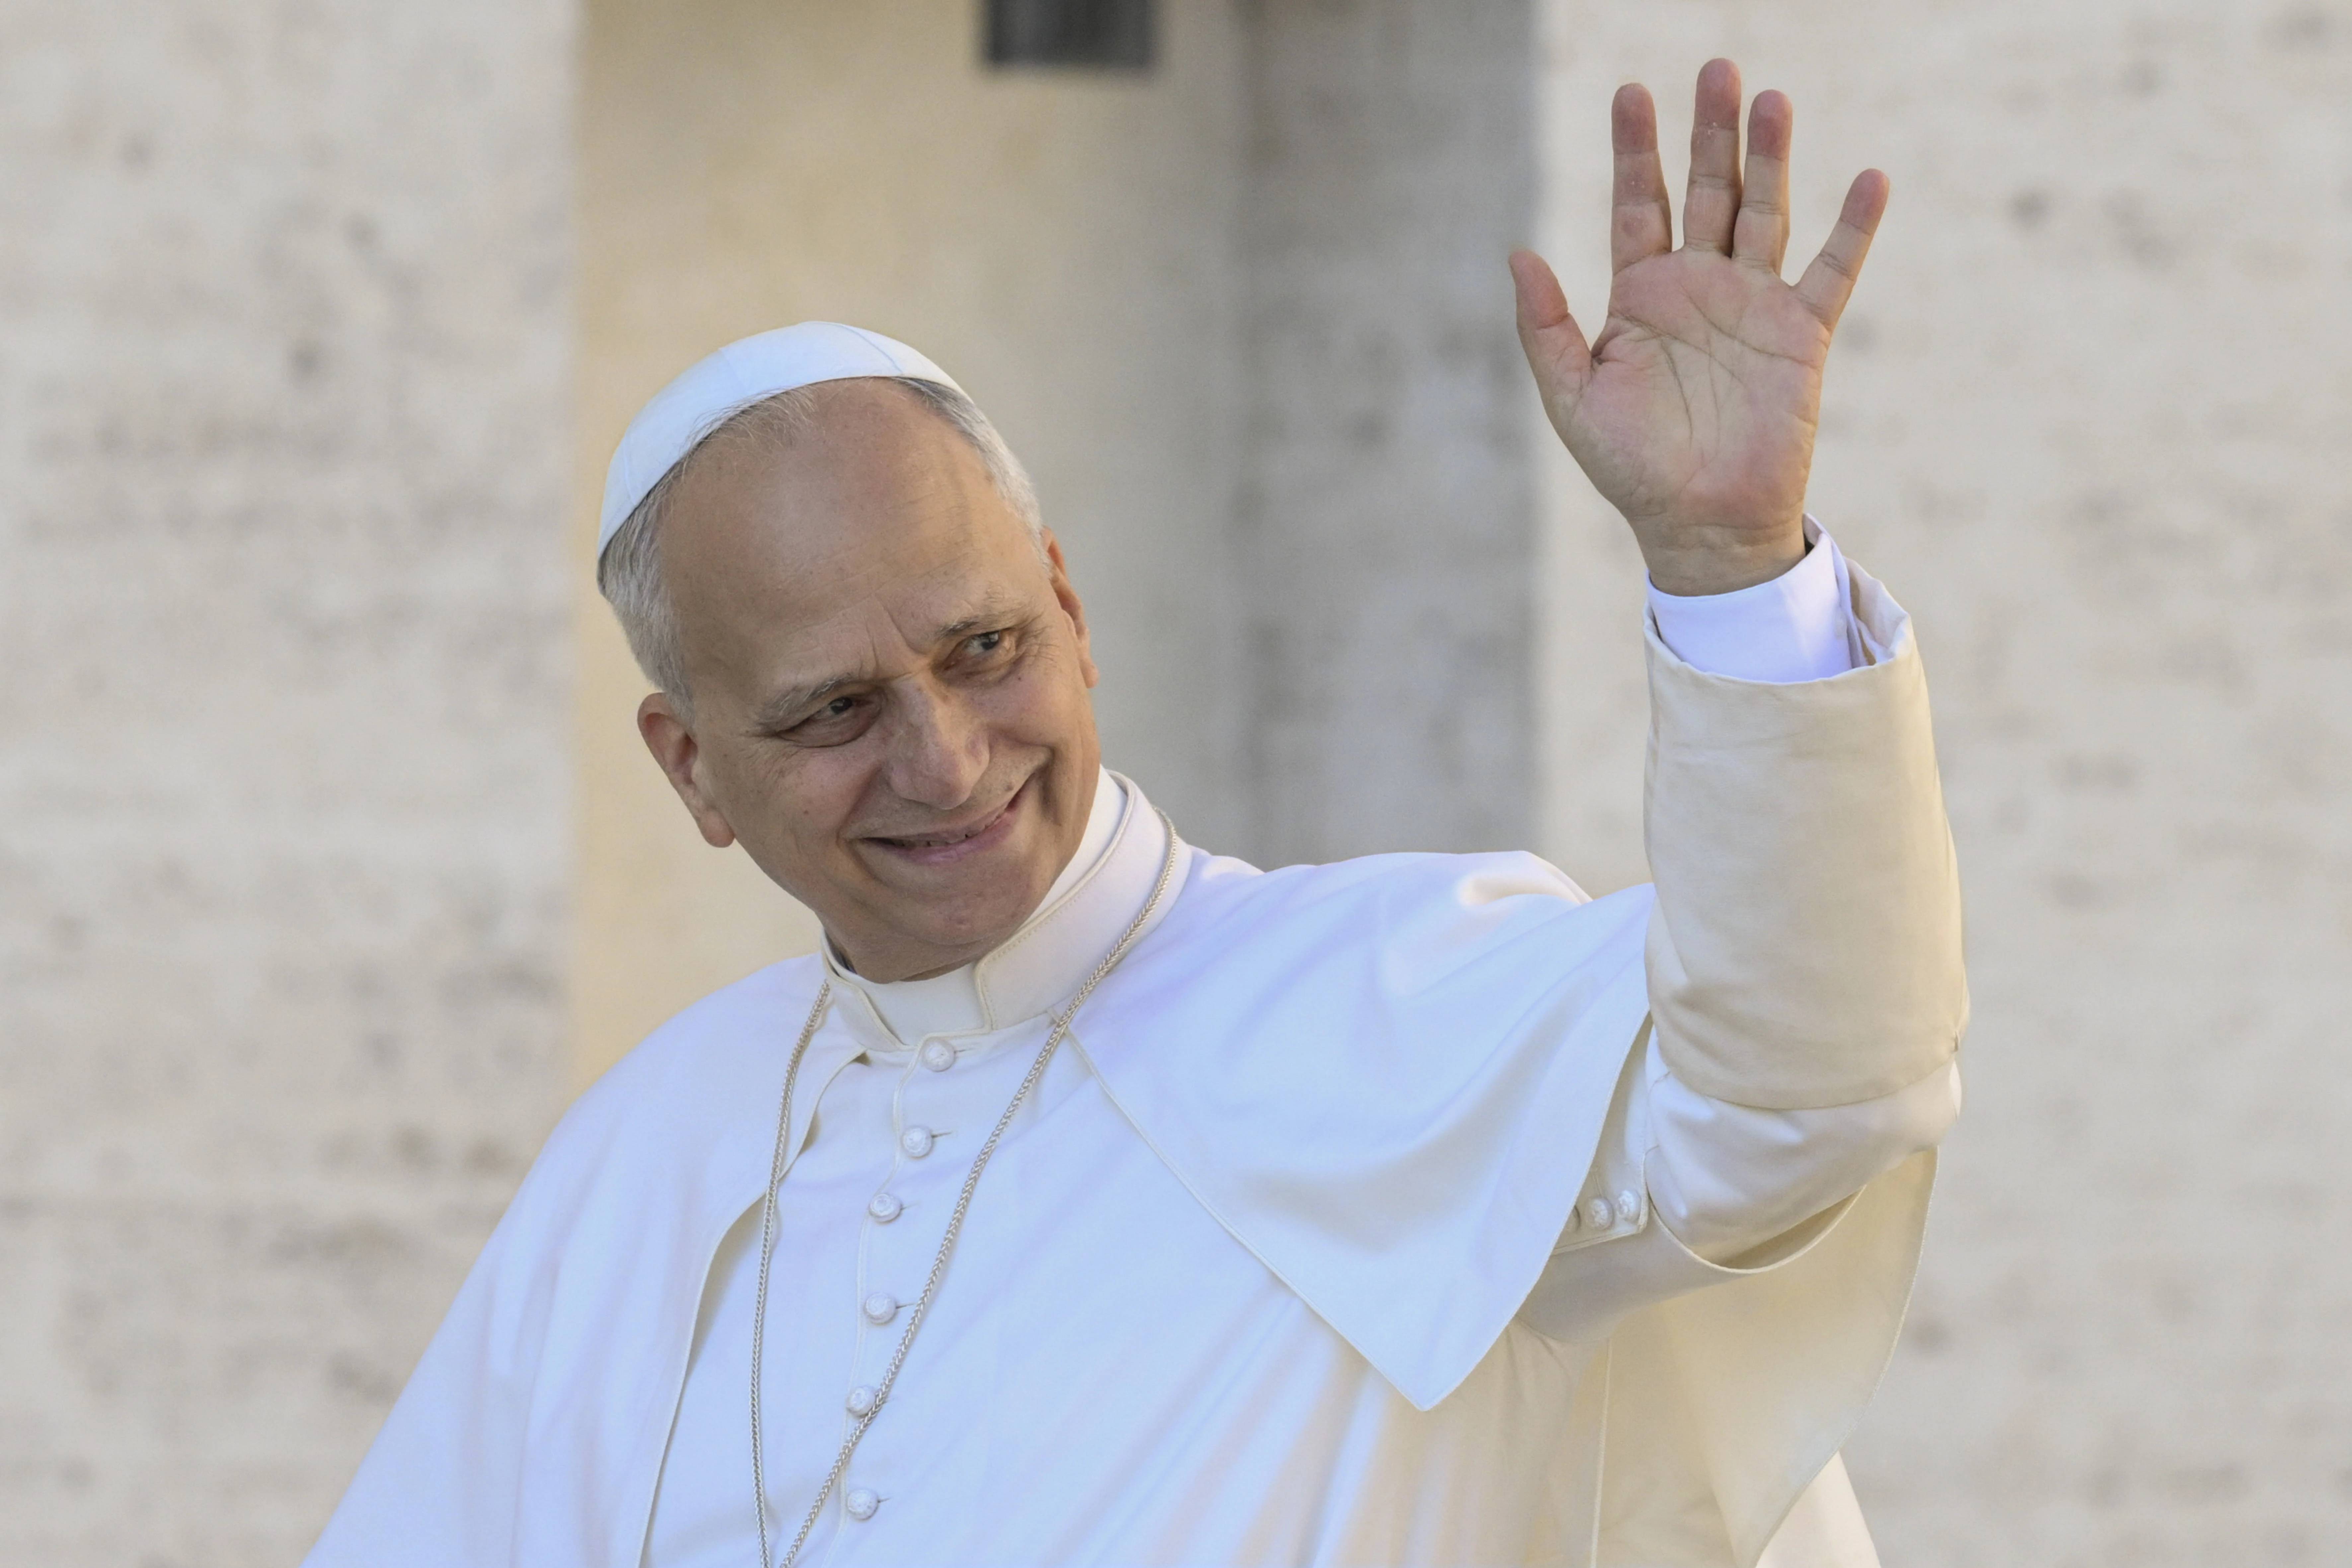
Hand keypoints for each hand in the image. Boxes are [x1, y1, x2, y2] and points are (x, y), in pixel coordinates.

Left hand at [1511, 59, 1887, 596]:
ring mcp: (1753, 305)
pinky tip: (1870, 177)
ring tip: (1770, 100)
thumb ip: (1544, 328)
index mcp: (1641, 296)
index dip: (1636, 151)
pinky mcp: (1801, 335)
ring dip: (1770, 157)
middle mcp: (1699, 287)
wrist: (1697, 524)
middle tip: (1716, 69)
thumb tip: (1518, 253)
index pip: (1639, 204)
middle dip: (1709, 133)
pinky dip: (1854, 227)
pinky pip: (1833, 271)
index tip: (1632, 93)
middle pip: (1707, 191)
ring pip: (1764, 212)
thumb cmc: (1632, 469)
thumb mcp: (1573, 398)